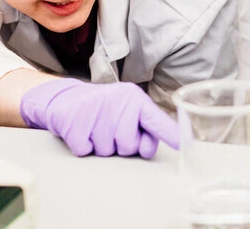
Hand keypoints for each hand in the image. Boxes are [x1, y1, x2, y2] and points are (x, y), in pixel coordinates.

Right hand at [19, 79, 179, 158]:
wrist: (65, 98)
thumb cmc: (103, 109)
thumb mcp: (127, 112)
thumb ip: (146, 128)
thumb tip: (154, 148)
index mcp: (135, 99)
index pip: (156, 120)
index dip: (170, 134)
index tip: (184, 143)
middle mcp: (118, 101)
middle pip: (128, 146)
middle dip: (119, 145)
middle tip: (109, 129)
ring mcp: (95, 110)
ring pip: (106, 151)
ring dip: (100, 146)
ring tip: (94, 128)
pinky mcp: (74, 121)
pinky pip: (85, 150)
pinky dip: (82, 145)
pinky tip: (81, 130)